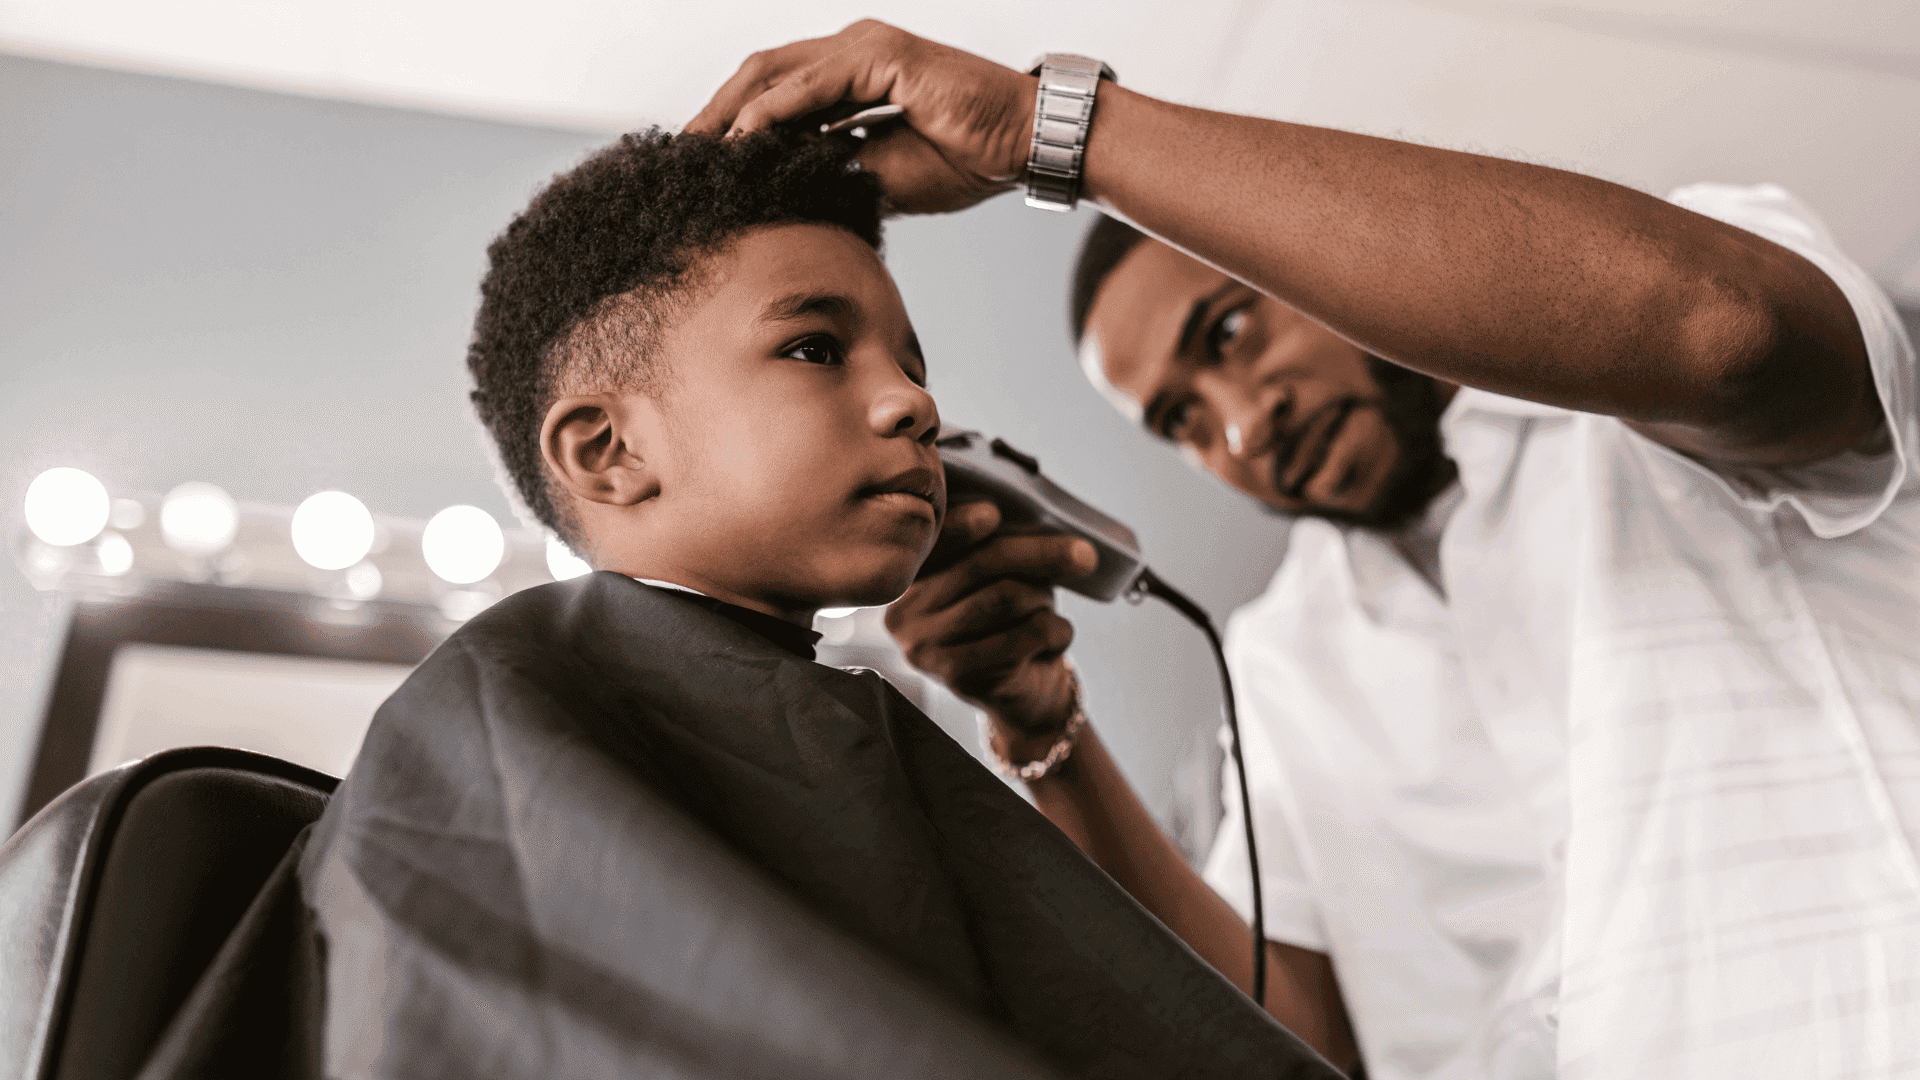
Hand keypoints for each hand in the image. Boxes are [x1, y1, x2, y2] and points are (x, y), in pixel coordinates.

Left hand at [687, 20, 1036, 213]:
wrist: (1023, 146)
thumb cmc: (966, 159)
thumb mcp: (882, 175)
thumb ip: (835, 173)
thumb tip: (787, 195)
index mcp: (851, 76)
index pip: (775, 94)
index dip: (733, 126)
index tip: (701, 164)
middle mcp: (852, 53)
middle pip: (762, 74)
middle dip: (716, 114)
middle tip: (681, 156)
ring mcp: (865, 48)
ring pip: (777, 73)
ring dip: (731, 112)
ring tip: (698, 151)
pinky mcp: (883, 56)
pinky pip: (813, 83)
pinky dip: (773, 111)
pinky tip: (743, 139)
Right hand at [886, 501, 1097, 737]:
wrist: (1020, 694)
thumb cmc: (1010, 620)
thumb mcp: (999, 578)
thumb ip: (1003, 549)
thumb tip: (1052, 533)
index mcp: (907, 577)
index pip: (934, 542)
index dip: (961, 525)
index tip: (993, 514)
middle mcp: (905, 612)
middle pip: (980, 565)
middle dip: (1040, 554)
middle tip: (1085, 555)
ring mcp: (927, 647)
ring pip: (1007, 597)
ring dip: (1045, 599)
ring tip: (1046, 609)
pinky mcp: (959, 676)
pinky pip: (1027, 633)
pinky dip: (1058, 631)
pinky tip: (1053, 640)